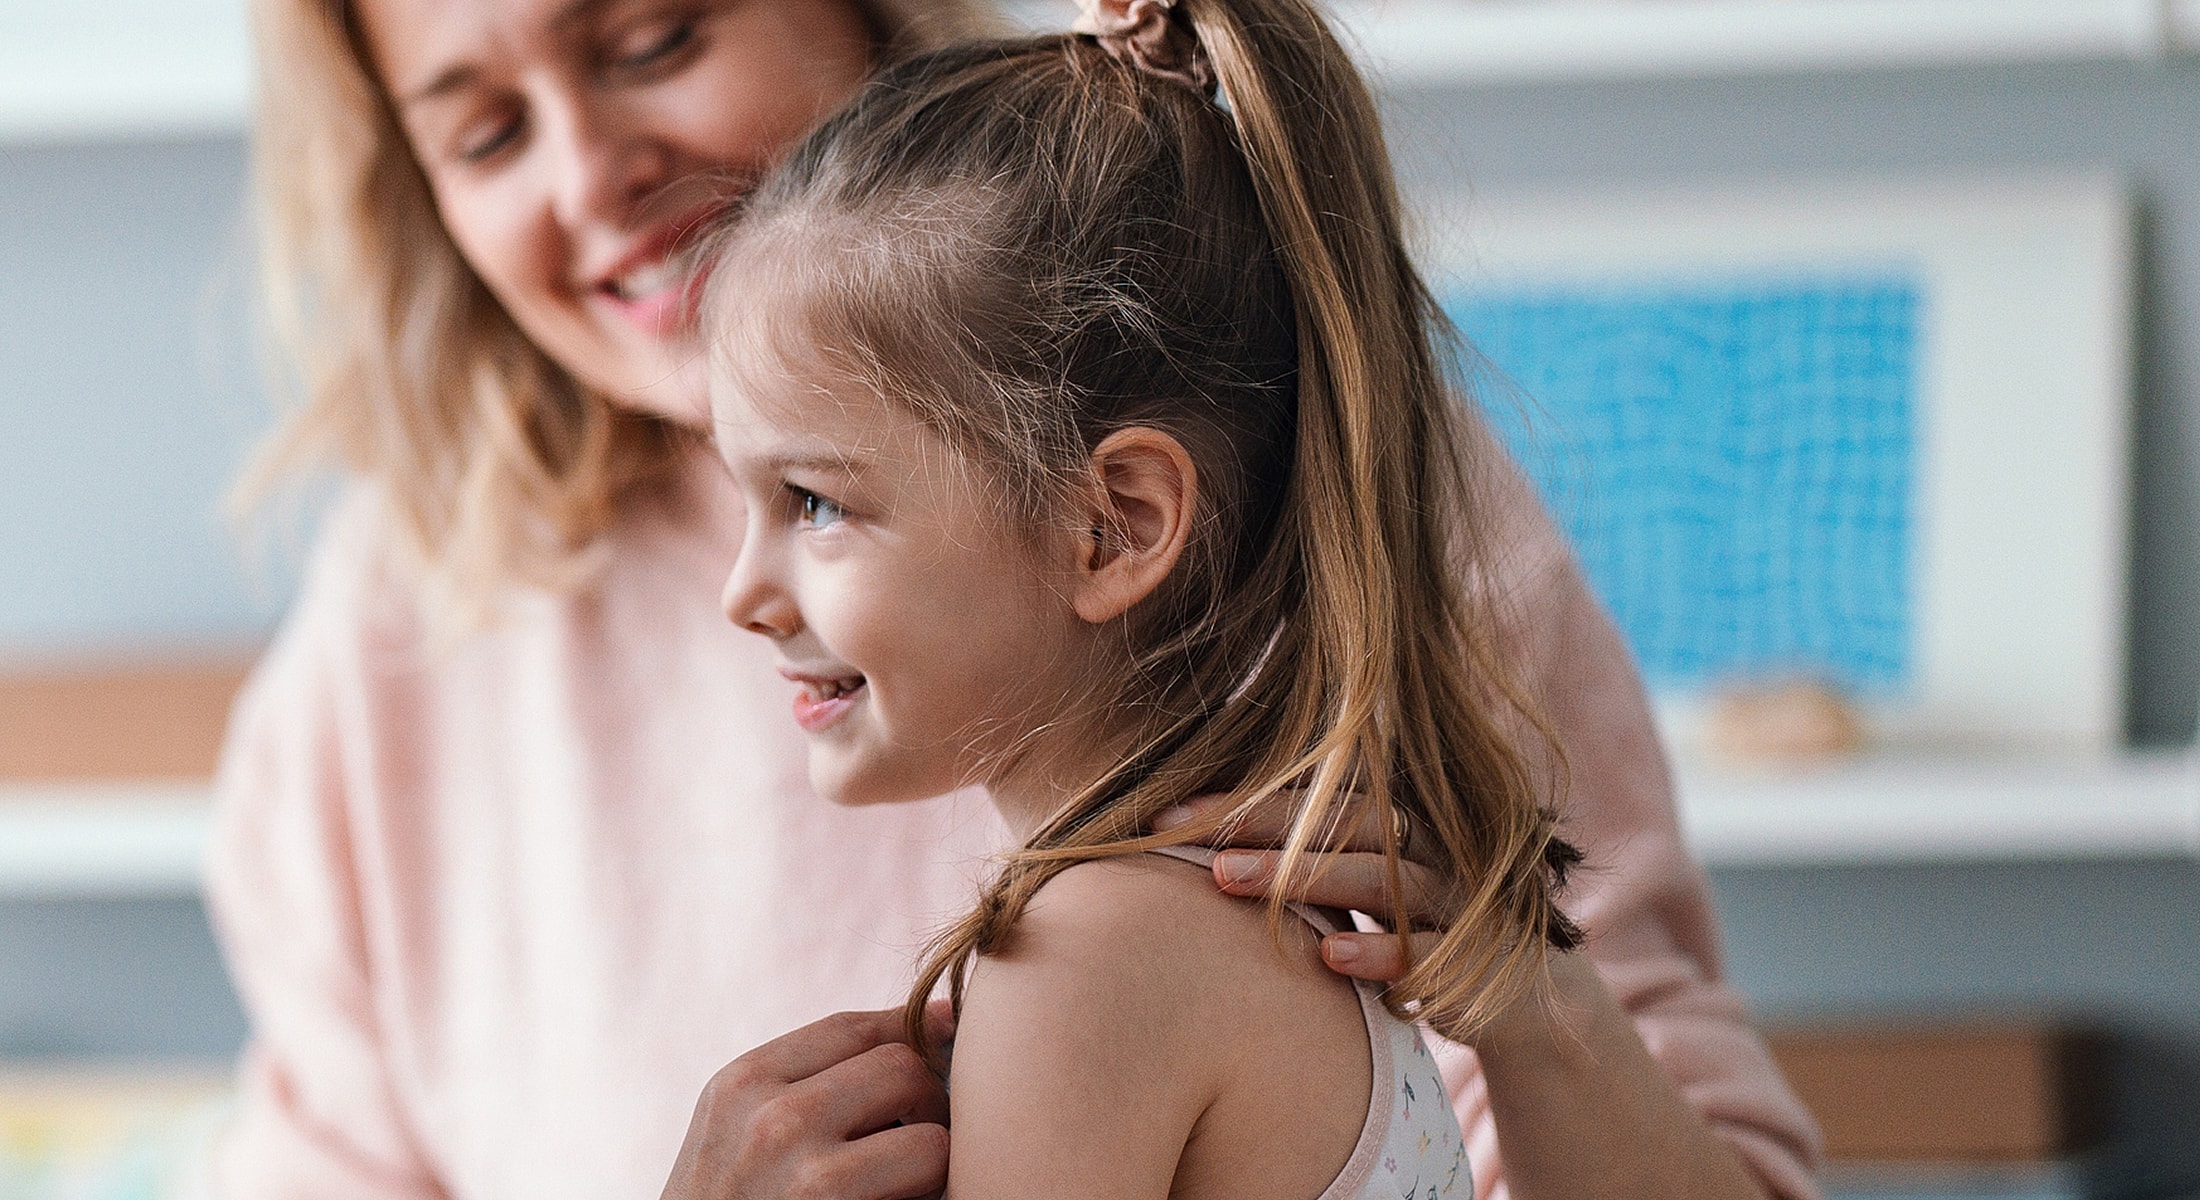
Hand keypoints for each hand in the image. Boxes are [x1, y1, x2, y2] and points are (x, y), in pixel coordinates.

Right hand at [661, 1004, 954, 1199]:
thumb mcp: (733, 1130)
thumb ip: (802, 1080)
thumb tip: (934, 1023)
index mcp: (742, 1084)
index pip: (853, 1028)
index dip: (908, 1029)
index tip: (943, 1034)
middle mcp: (774, 1121)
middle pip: (902, 1068)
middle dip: (924, 1100)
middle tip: (914, 1135)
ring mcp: (811, 1179)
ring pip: (933, 1138)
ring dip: (931, 1164)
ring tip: (901, 1185)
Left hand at [1152, 793, 1461, 987]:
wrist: (1523, 987)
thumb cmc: (1413, 928)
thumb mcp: (1367, 886)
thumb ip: (1310, 856)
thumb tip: (1206, 839)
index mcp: (1395, 823)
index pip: (1315, 797)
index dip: (1244, 800)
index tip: (1168, 812)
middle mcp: (1425, 848)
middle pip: (1342, 824)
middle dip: (1262, 826)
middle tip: (1184, 835)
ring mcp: (1453, 899)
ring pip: (1376, 879)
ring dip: (1302, 877)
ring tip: (1229, 881)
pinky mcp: (1473, 956)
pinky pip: (1425, 950)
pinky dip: (1380, 953)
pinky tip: (1328, 958)